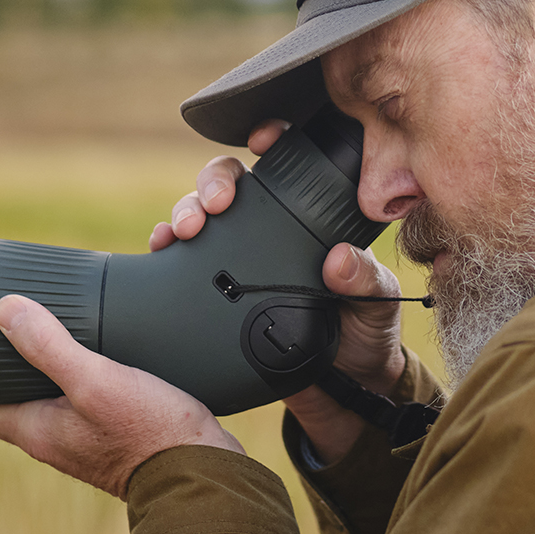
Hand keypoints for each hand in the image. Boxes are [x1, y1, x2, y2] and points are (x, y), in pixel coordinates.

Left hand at [0, 295, 244, 498]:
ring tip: (74, 330)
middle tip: (34, 323)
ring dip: (62, 367)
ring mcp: (91, 440)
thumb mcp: (95, 380)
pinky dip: (95, 377)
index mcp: (39, 432)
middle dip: (23, 364)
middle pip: (22, 399)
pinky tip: (116, 353)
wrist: (206, 473)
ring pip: (61, 399)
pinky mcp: (122, 435)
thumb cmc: (150, 433)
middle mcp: (59, 440)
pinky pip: (95, 402)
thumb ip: (50, 347)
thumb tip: (5, 309)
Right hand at [151, 119, 405, 464]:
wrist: (339, 395)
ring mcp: (235, 260)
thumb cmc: (364, 339)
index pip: (285, 167)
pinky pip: (180, 261)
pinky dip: (165, 248)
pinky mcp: (211, 293)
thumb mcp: (375, 307)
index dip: (270, 139)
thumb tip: (338, 260)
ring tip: (184, 230)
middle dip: (214, 182)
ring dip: (183, 211)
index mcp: (306, 221)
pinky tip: (160, 250)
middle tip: (215, 205)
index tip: (263, 139)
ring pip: (199, 215)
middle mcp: (265, 231)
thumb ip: (364, 283)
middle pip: (229, 184)